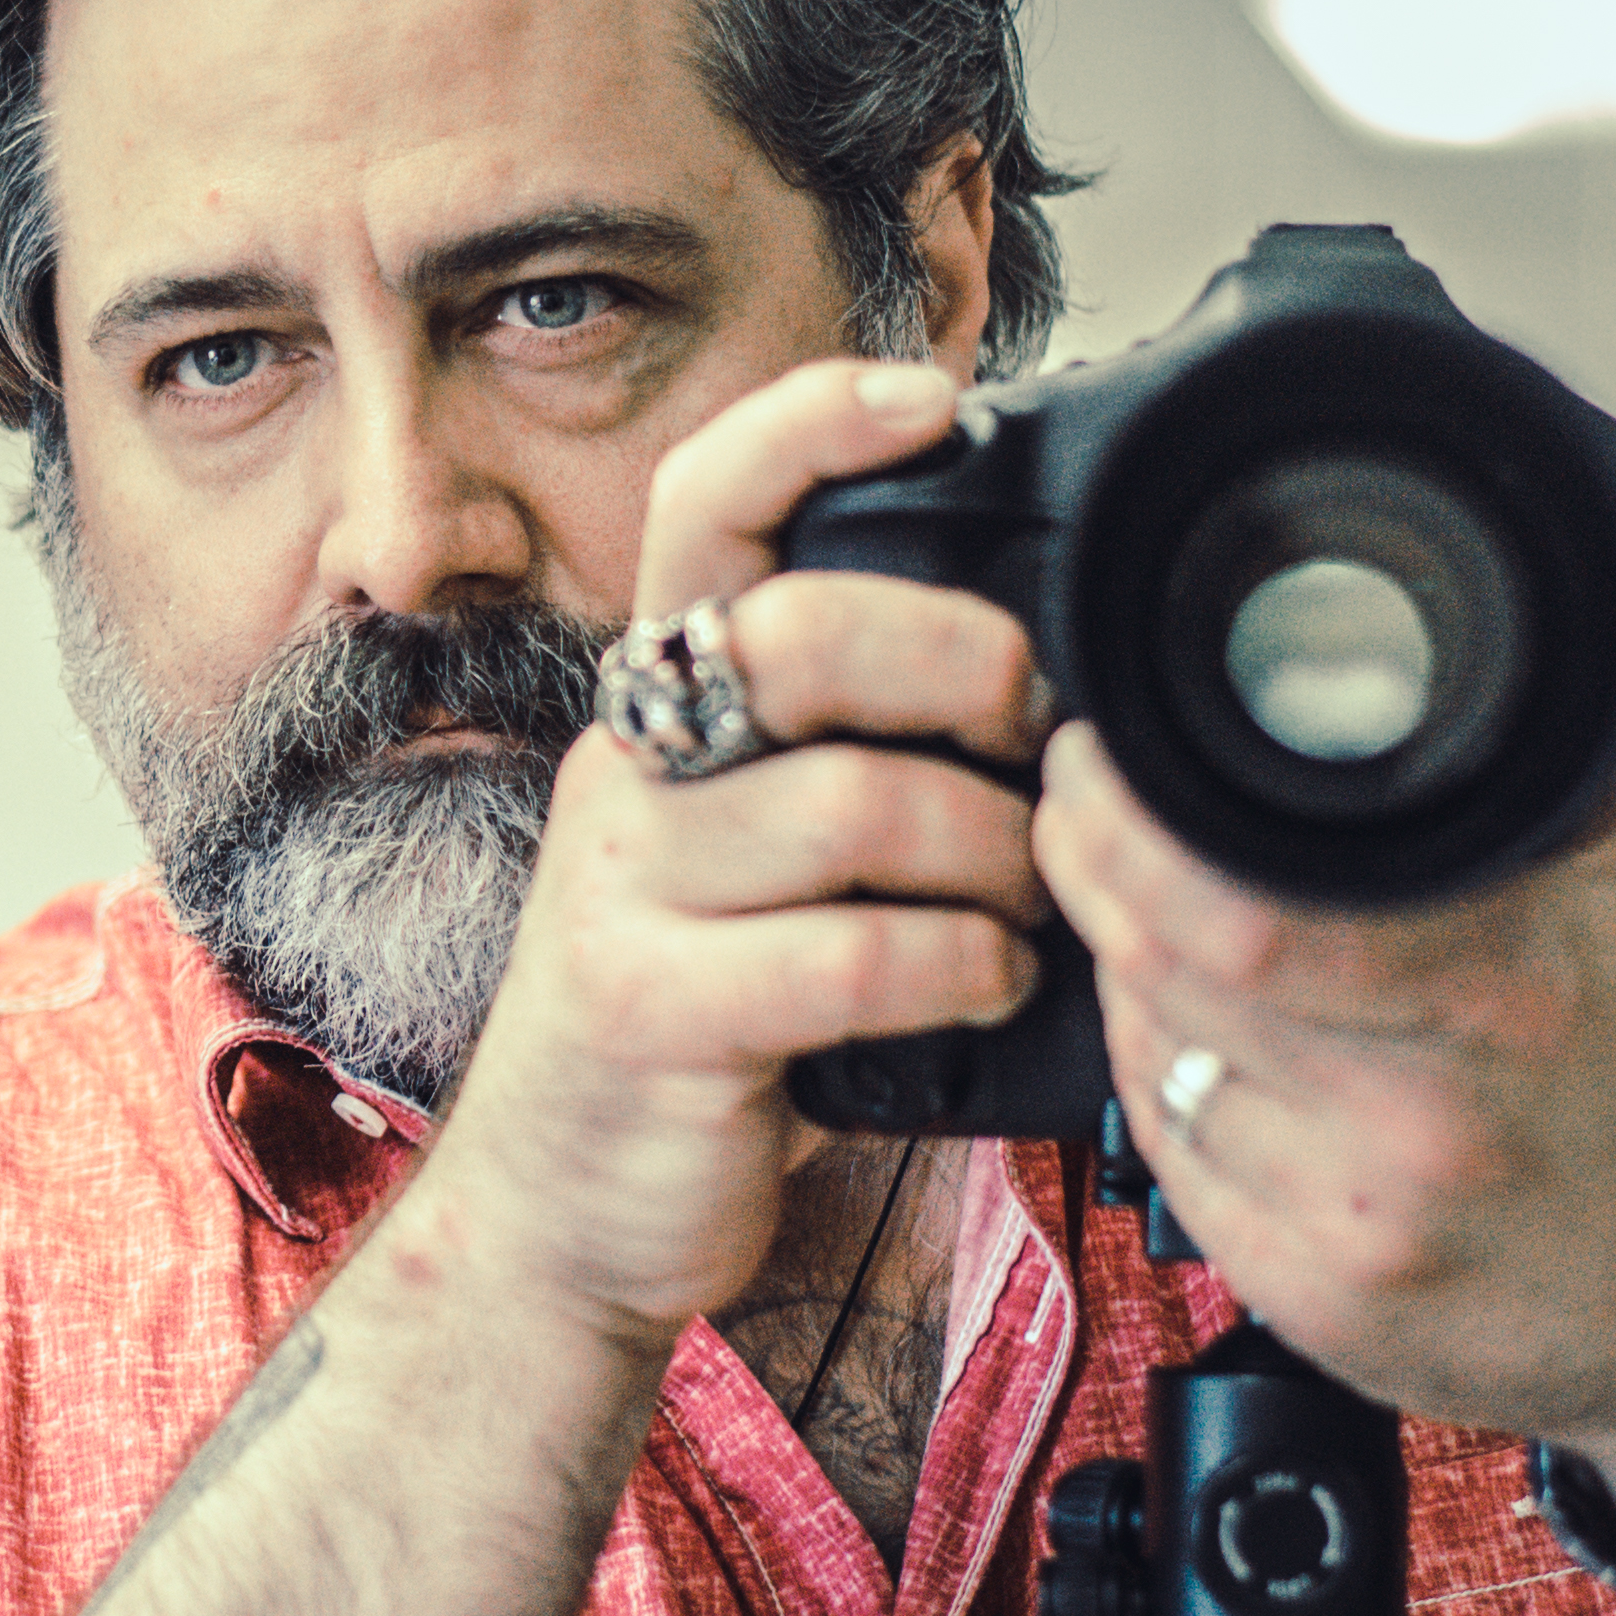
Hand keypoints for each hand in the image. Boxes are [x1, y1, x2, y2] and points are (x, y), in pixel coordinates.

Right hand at [416, 357, 1050, 1342]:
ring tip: (1027, 906)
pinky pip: (847, 956)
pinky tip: (987, 988)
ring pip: (851, 801)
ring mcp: (622, 889)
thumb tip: (1053, 668)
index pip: (708, 503)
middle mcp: (630, 770)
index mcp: (667, 708)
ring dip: (993, 854)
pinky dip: (959, 967)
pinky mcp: (645, 1010)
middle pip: (797, 629)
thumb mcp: (768, 859)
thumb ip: (856, 754)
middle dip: (964, 663)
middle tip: (1036, 734)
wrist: (563, 1215)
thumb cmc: (715, 1025)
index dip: (813, 423)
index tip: (934, 401)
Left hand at [1032, 573, 1615, 1551]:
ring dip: (1128, 969)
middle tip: (1086, 806)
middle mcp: (1429, 1122)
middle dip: (1096, 871)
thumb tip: (1555, 543)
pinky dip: (1169, 1077)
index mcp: (1510, 991)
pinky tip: (1208, 1034)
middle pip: (1167, 975)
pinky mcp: (1324, 1307)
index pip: (1228, 905)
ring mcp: (1367, 1228)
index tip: (1101, 754)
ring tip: (1156, 906)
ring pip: (1158, 1061)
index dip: (1126, 821)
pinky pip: (1176, 1162)